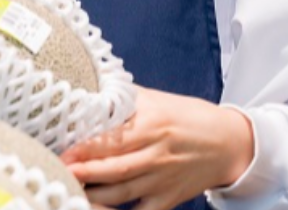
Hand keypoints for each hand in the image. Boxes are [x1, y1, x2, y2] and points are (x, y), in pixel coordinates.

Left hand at [61, 87, 253, 209]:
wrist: (228, 143)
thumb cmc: (189, 117)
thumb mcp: (158, 100)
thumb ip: (125, 98)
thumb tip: (90, 88)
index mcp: (153, 124)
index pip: (114, 137)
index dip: (87, 146)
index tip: (64, 149)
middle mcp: (157, 153)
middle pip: (115, 167)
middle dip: (84, 172)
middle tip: (59, 170)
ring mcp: (162, 179)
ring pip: (122, 192)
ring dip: (93, 194)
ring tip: (69, 190)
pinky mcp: (168, 199)